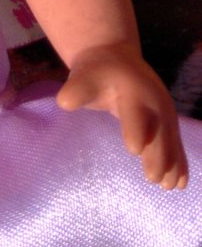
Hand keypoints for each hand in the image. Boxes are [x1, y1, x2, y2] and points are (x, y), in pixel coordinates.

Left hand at [57, 43, 187, 189]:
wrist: (116, 61)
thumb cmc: (96, 74)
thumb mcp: (85, 78)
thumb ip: (77, 91)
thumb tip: (65, 101)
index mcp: (132, 91)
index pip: (134, 112)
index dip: (135, 129)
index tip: (135, 149)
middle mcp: (154, 102)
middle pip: (157, 130)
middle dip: (157, 153)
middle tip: (153, 177)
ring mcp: (164, 112)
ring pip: (169, 139)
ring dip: (171, 162)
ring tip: (168, 186)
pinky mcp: (168, 122)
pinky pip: (175, 142)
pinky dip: (179, 161)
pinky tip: (181, 183)